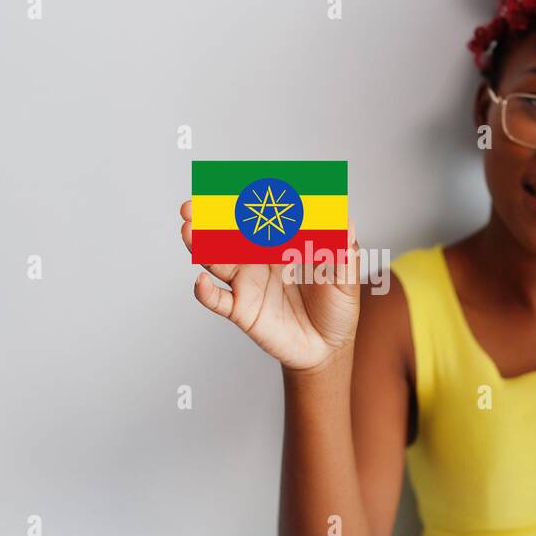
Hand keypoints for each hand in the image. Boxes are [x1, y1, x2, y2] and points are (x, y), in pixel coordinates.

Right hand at [179, 200, 361, 371]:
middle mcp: (259, 257)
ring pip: (217, 260)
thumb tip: (345, 220)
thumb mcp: (347, 277)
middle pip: (229, 232)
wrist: (329, 348)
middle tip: (194, 204)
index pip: (261, 216)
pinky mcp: (242, 309)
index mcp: (283, 242)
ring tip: (189, 231)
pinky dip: (205, 293)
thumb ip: (343, 250)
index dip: (247, 200)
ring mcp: (247, 282)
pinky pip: (218, 300)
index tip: (239, 188)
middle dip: (210, 216)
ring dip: (201, 245)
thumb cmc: (337, 307)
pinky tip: (200, 283)